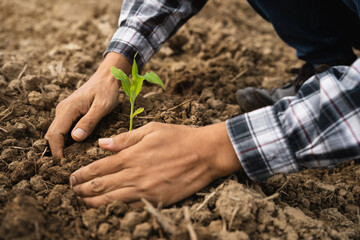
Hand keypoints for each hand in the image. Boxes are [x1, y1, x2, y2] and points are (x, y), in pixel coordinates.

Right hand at [45, 52, 130, 157]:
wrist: (106, 78)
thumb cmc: (106, 91)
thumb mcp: (102, 107)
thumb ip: (89, 121)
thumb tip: (75, 138)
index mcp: (68, 109)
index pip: (55, 134)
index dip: (56, 151)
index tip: (62, 165)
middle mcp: (62, 110)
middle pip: (52, 135)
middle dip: (56, 152)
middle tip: (65, 169)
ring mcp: (65, 112)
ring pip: (57, 133)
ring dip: (60, 147)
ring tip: (69, 163)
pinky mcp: (70, 114)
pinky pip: (64, 130)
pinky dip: (65, 141)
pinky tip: (74, 151)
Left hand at [70, 122, 241, 206]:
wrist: (206, 154)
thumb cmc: (180, 138)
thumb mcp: (152, 130)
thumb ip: (125, 138)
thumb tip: (102, 144)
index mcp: (132, 155)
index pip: (99, 167)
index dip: (82, 173)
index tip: (72, 176)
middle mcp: (135, 174)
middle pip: (101, 185)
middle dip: (83, 189)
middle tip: (72, 190)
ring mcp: (145, 190)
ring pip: (111, 200)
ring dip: (93, 201)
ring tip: (83, 201)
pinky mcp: (156, 200)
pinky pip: (130, 207)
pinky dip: (115, 208)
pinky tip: (107, 208)